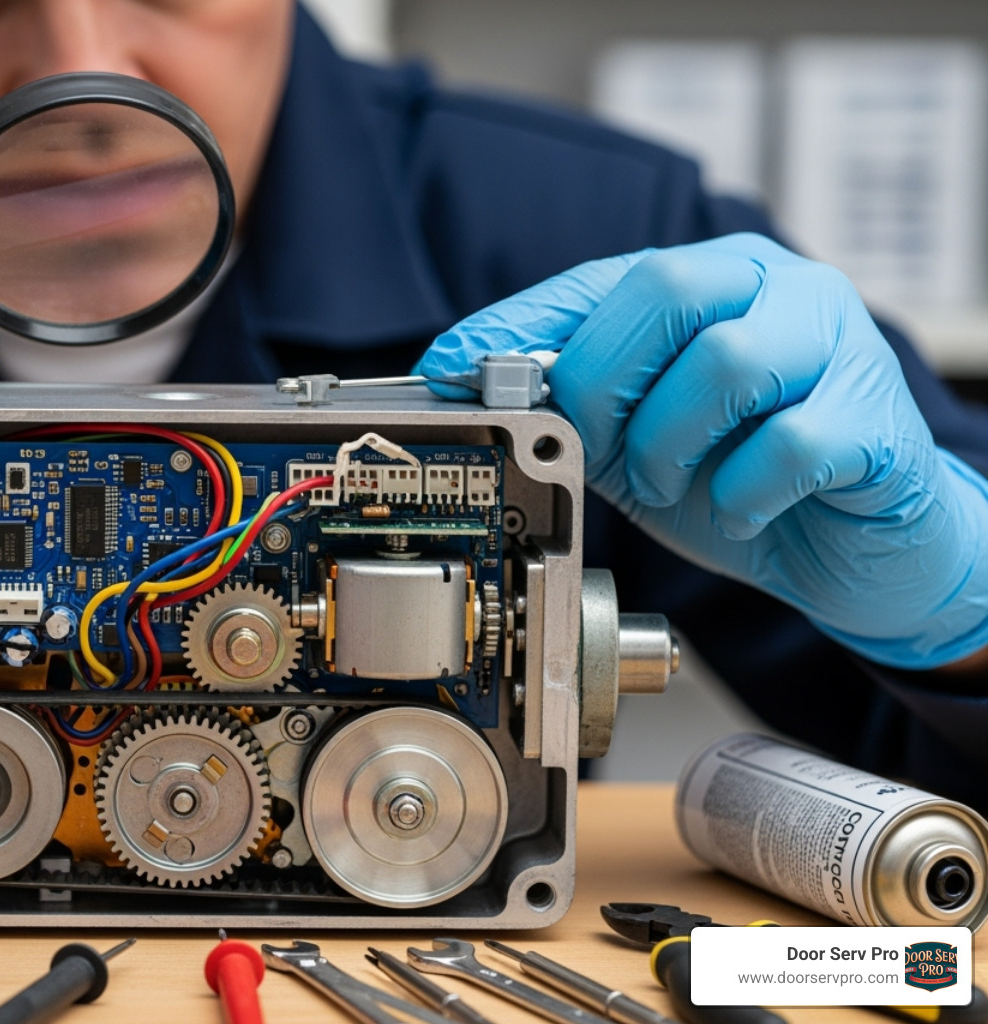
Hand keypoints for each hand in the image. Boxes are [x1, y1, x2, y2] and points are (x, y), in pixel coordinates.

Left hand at [415, 233, 987, 669]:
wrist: (852, 549)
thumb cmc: (739, 479)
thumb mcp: (630, 441)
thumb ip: (569, 404)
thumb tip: (464, 381)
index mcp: (707, 282)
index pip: (597, 278)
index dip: (517, 324)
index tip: (449, 370)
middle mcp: (774, 289)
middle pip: (667, 288)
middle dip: (603, 382)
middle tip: (598, 450)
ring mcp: (836, 343)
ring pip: (726, 360)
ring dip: (668, 444)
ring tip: (669, 484)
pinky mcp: (876, 418)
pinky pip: (791, 441)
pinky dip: (741, 493)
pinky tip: (738, 510)